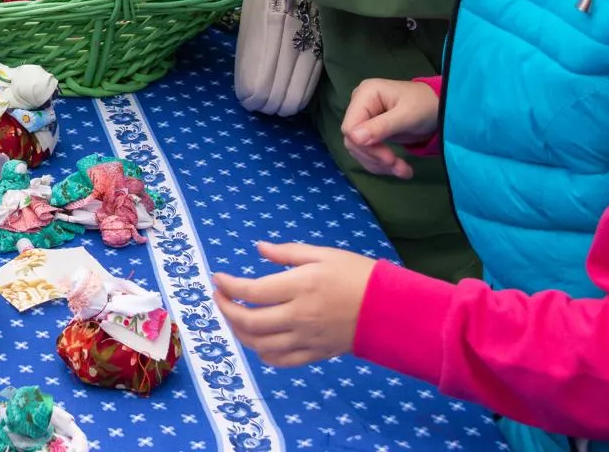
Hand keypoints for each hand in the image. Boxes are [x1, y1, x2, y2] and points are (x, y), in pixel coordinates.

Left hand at [213, 242, 377, 367]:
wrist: (390, 309)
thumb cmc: (357, 275)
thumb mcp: (323, 254)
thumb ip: (287, 253)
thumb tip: (259, 249)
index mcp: (300, 287)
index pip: (251, 292)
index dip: (228, 286)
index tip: (218, 278)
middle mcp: (299, 316)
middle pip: (249, 322)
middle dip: (226, 310)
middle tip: (220, 297)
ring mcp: (306, 339)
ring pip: (260, 345)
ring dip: (239, 332)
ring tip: (234, 317)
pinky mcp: (315, 354)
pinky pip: (280, 361)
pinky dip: (262, 353)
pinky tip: (257, 340)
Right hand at [341, 78, 441, 178]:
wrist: (438, 107)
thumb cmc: (424, 106)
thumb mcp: (406, 116)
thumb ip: (381, 126)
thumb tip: (353, 138)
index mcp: (364, 95)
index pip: (350, 126)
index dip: (364, 146)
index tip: (389, 159)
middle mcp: (359, 105)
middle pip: (353, 140)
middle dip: (375, 158)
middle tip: (399, 168)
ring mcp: (364, 118)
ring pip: (359, 149)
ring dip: (379, 164)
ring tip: (403, 170)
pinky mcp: (370, 131)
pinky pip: (367, 151)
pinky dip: (381, 163)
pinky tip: (398, 168)